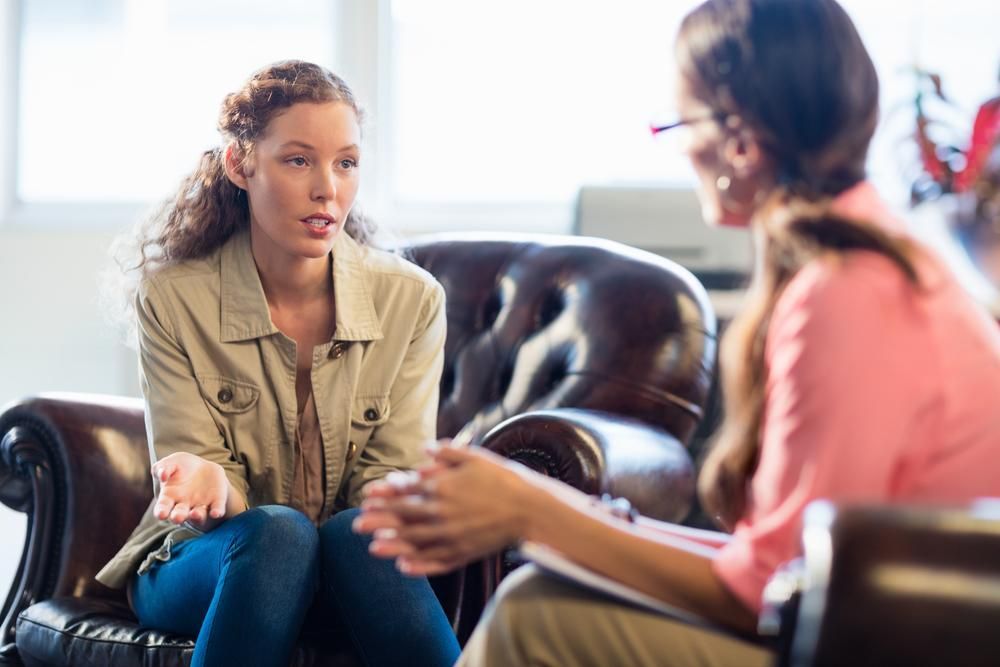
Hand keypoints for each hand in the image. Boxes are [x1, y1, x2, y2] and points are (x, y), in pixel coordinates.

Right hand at [152, 452, 228, 527]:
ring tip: (194, 514)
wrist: (202, 467)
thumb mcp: (171, 462)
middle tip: (177, 518)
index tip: (160, 514)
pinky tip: (215, 513)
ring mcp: (200, 506)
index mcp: (169, 498)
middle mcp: (184, 506)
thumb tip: (162, 475)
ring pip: (198, 515)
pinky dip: (216, 512)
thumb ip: (163, 467)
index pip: (162, 508)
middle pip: (179, 515)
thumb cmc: (180, 467)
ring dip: (197, 516)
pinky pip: (217, 509)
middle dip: (177, 517)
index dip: (161, 512)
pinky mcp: (216, 502)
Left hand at [354, 445, 541, 575]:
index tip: (368, 496)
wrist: (530, 508)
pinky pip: (436, 562)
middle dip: (379, 521)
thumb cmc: (504, 478)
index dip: (385, 494)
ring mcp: (452, 535)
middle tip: (358, 525)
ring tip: (372, 548)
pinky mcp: (464, 552)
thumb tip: (424, 449)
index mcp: (443, 486)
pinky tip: (404, 568)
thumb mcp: (475, 456)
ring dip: (392, 545)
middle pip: (404, 518)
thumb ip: (447, 452)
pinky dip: (419, 566)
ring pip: (415, 542)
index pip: (406, 490)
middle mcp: (442, 512)